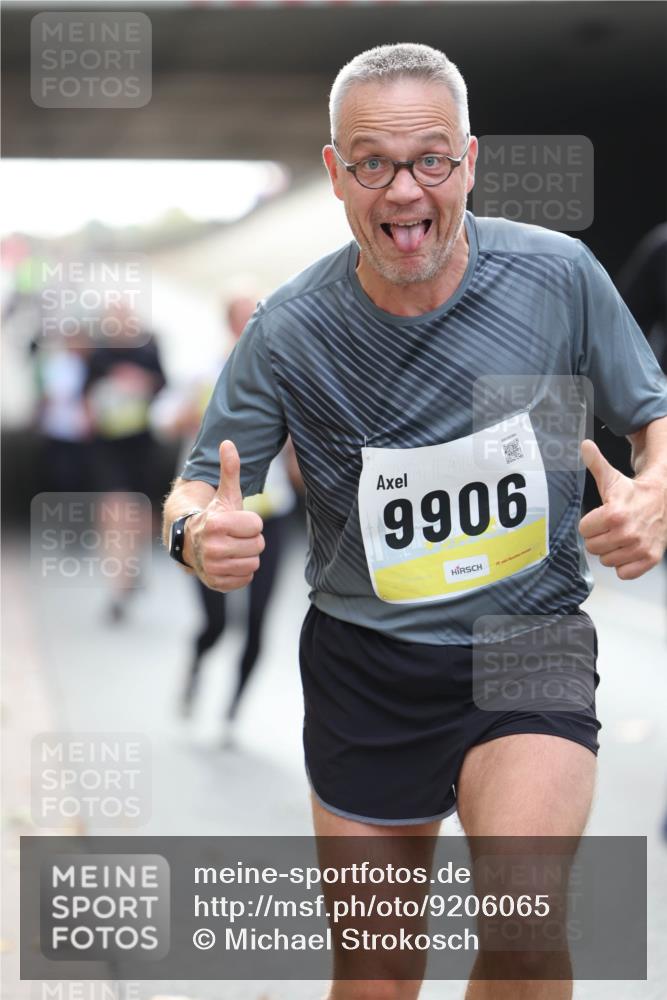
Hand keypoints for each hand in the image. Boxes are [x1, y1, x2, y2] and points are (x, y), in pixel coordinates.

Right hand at [184, 440, 264, 590]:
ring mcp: (213, 567)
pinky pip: (246, 579)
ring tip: (231, 548)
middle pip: (258, 545)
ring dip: (246, 555)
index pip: (257, 525)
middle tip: (235, 536)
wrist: (189, 543)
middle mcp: (212, 547)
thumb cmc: (214, 516)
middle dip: (250, 539)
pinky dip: (240, 572)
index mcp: (217, 523)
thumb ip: (229, 470)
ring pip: (253, 563)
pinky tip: (229, 562)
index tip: (236, 521)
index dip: (250, 522)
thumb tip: (228, 442)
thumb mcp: (224, 494)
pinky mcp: (216, 583)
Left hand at [578, 439, 666, 579]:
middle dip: (599, 537)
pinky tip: (629, 549)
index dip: (590, 523)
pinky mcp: (650, 559)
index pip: (584, 530)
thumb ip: (596, 463)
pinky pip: (624, 573)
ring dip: (611, 551)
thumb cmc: (635, 492)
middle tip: (610, 527)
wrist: (663, 500)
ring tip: (621, 536)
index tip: (600, 517)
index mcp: (614, 514)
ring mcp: (640, 548)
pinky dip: (625, 565)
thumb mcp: (612, 478)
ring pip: (607, 561)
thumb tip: (584, 445)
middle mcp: (627, 533)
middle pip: (593, 547)